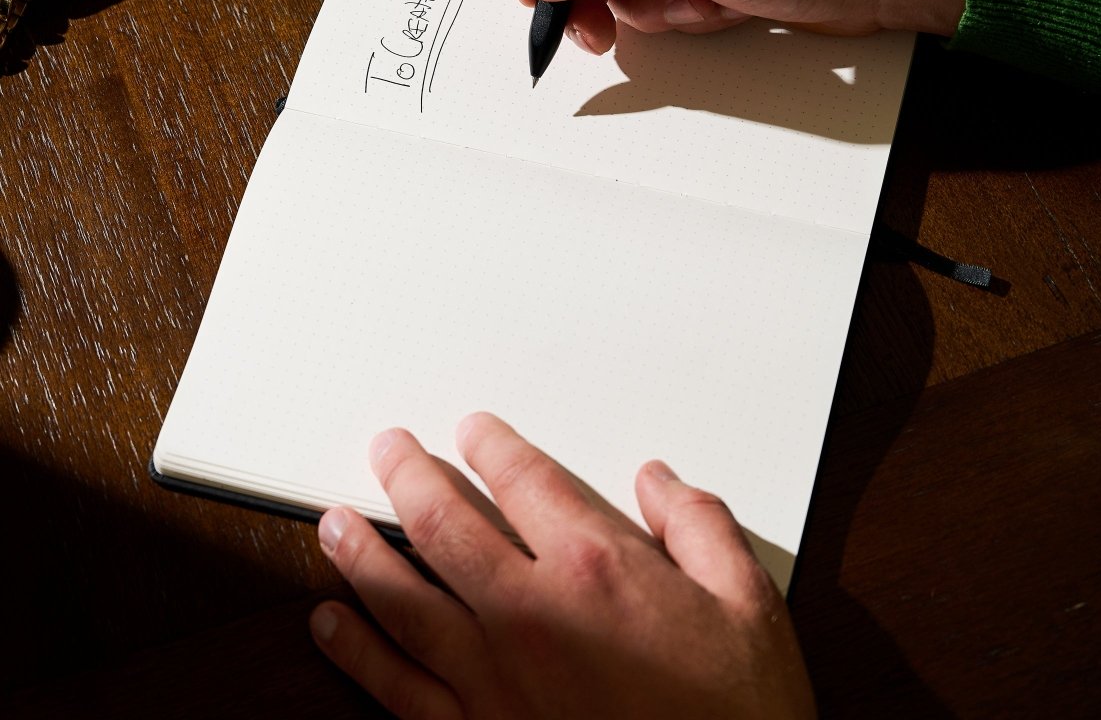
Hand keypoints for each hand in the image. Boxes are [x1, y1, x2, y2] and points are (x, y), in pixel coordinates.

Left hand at [311, 413, 814, 718]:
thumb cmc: (734, 718)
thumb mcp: (748, 605)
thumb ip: (702, 526)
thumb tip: (661, 482)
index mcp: (597, 569)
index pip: (524, 479)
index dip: (492, 445)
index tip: (475, 432)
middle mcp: (532, 615)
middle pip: (444, 523)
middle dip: (407, 475)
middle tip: (387, 450)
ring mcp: (493, 681)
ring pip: (402, 598)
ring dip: (361, 554)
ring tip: (334, 522)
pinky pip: (395, 688)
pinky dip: (355, 650)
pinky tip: (329, 624)